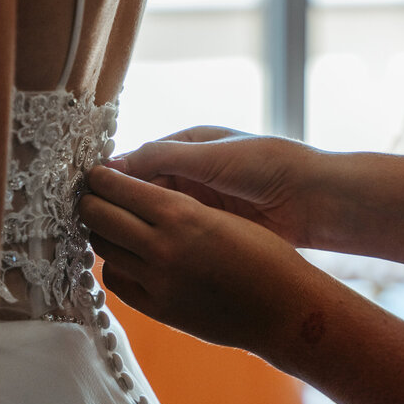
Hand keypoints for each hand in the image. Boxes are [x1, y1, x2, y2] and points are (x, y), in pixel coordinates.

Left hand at [80, 164, 312, 352]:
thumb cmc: (264, 254)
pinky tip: (126, 257)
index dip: (100, 178)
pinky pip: (117, 281)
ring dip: (101, 233)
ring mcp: (157, 282)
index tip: (94, 173)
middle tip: (90, 196)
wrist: (285, 309)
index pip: (118, 187)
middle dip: (90, 202)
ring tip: (107, 224)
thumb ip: (176, 206)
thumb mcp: (219, 214)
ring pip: (103, 249)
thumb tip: (136, 195)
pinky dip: (115, 265)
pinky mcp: (158, 310)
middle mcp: (162, 247)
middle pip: (99, 217)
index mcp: (180, 213)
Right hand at [109, 126, 323, 248]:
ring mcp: (199, 206)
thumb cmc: (265, 164)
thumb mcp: (207, 155)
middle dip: (120, 205)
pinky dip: (158, 244)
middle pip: (142, 192)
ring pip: (155, 219)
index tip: (89, 193)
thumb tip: (111, 166)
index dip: (114, 178)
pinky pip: (176, 238)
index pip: (138, 162)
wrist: (314, 199)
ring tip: (110, 240)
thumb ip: (160, 158)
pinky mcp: (210, 232)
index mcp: (187, 148)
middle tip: (91, 221)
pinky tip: (142, 254)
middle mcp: (189, 176)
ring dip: (136, 227)